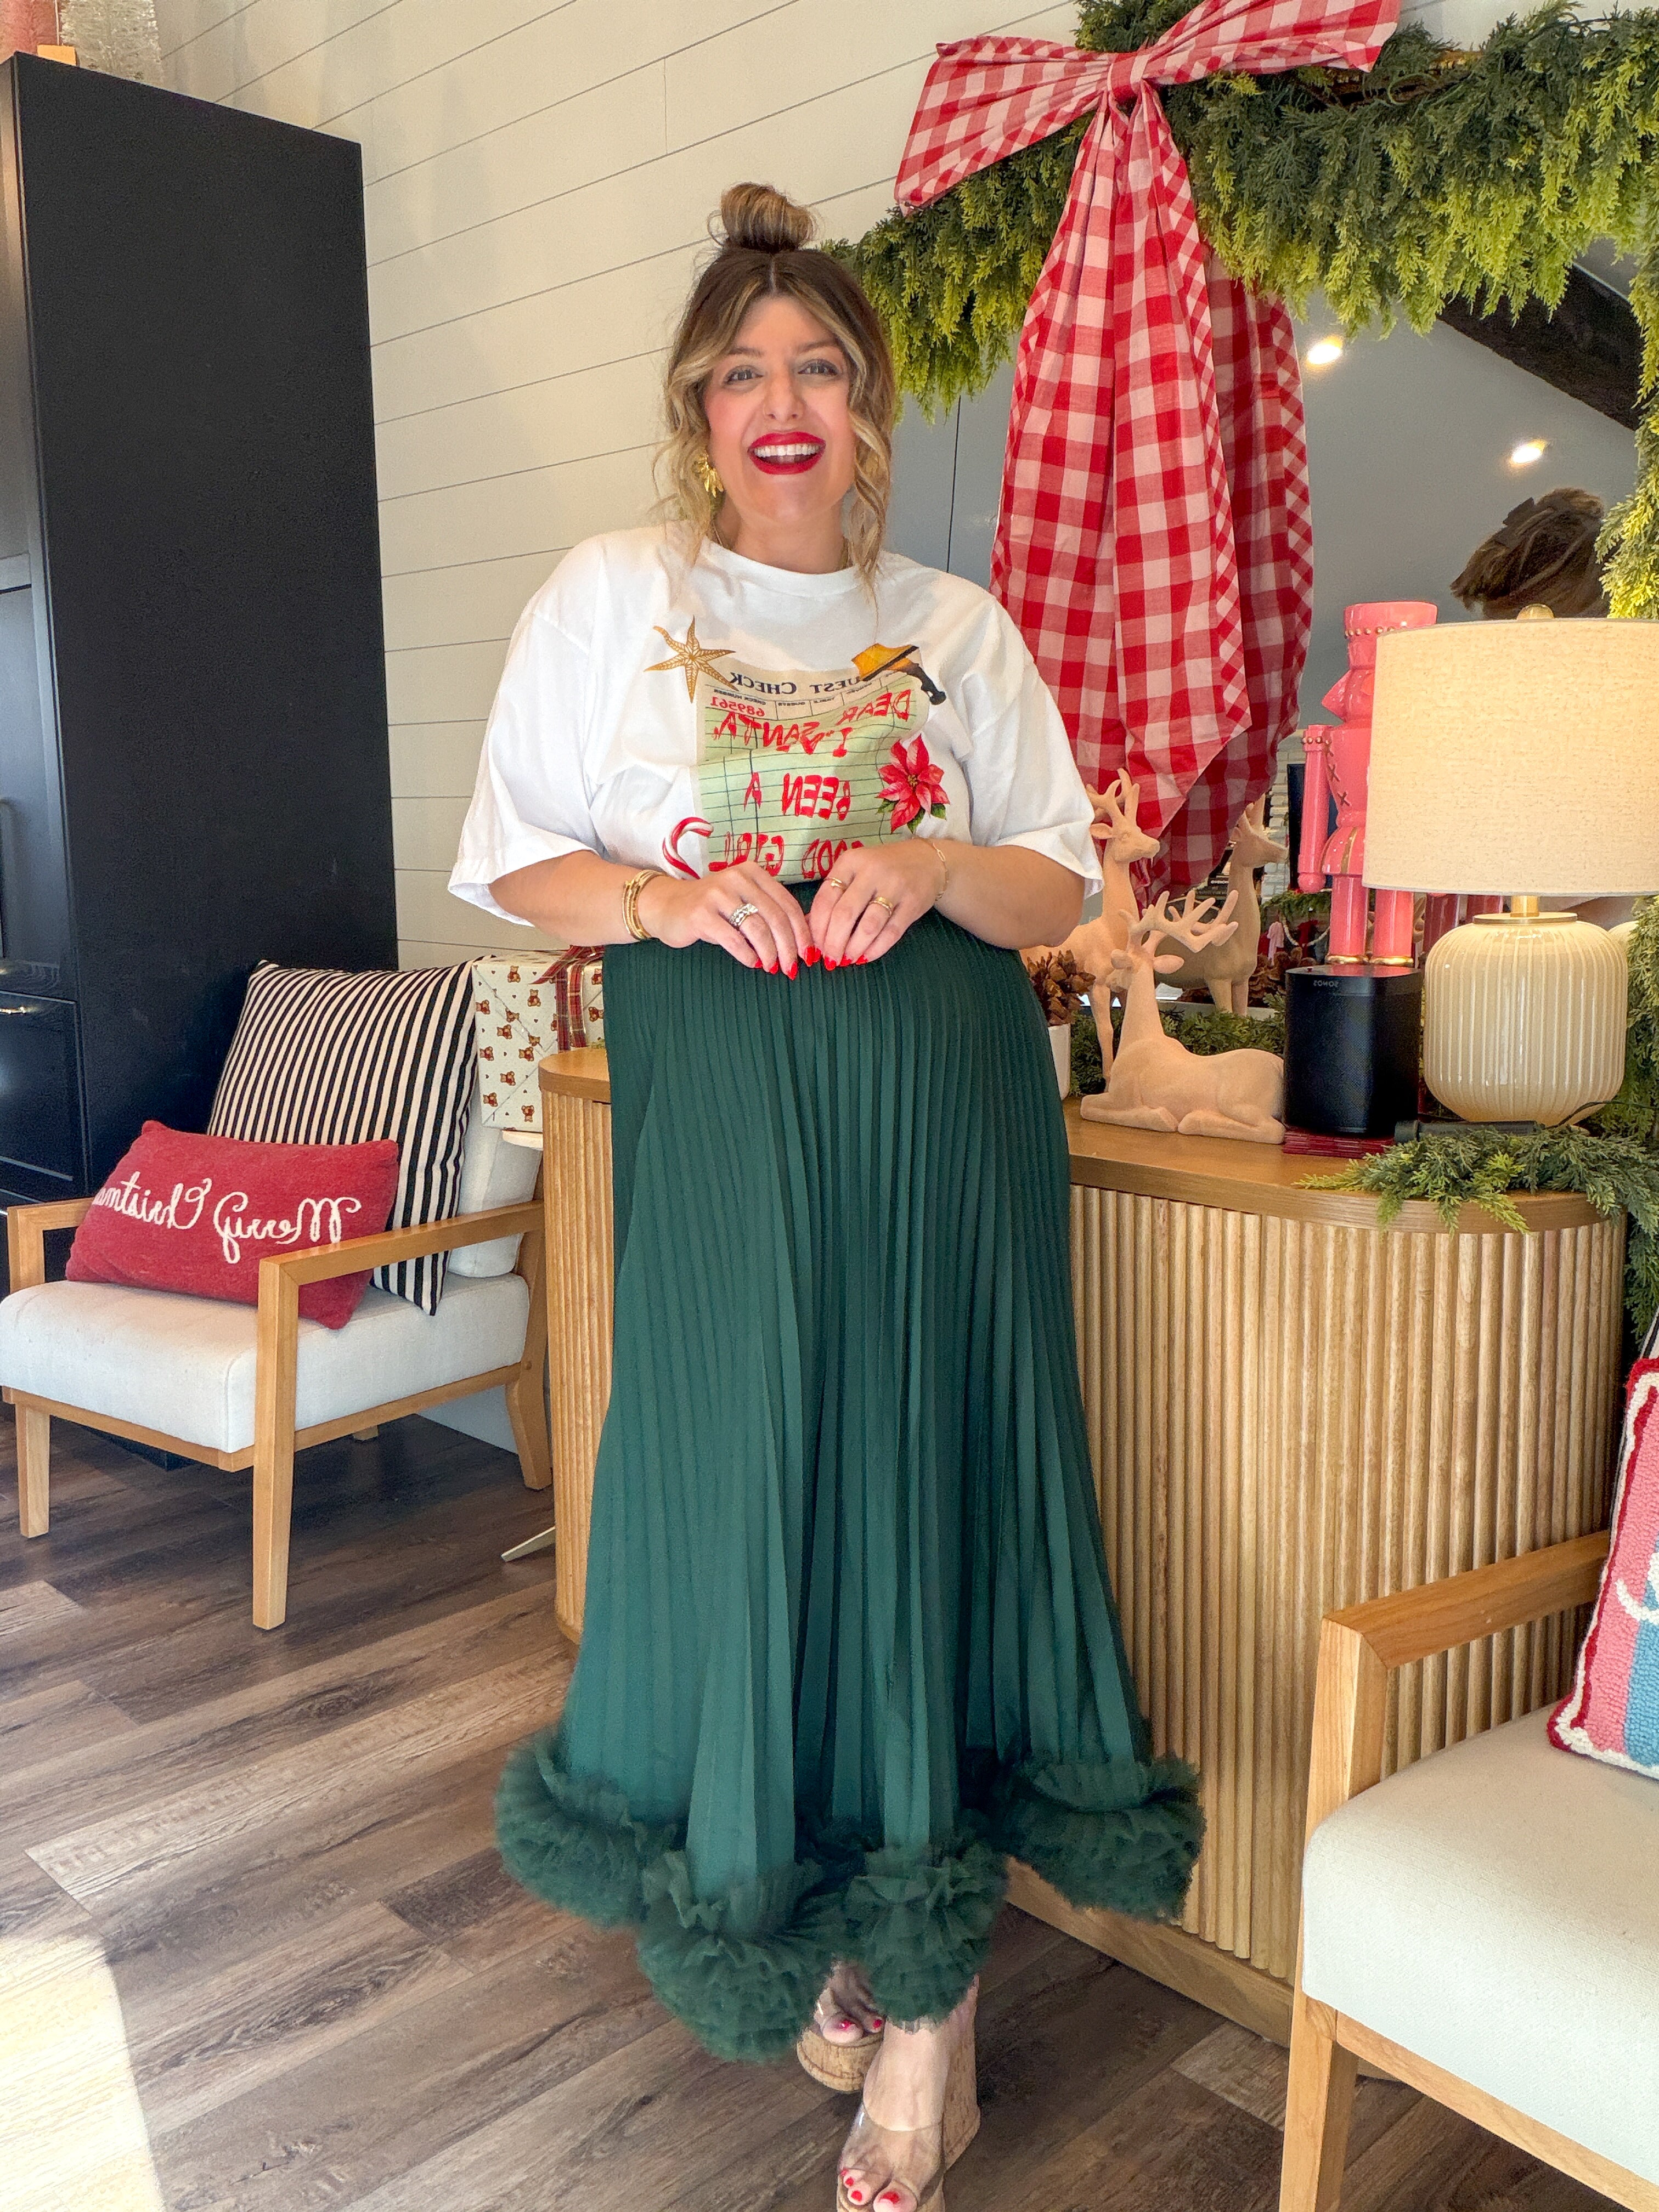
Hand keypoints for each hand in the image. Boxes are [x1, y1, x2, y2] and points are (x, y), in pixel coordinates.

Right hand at [637, 861, 812, 973]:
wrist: (667, 906)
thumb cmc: (712, 910)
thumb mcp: (742, 903)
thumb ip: (768, 913)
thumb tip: (804, 939)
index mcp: (753, 872)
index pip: (787, 903)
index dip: (802, 931)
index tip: (808, 954)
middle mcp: (737, 878)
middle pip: (775, 916)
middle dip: (788, 946)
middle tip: (792, 968)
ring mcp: (717, 894)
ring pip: (756, 928)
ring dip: (769, 952)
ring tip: (773, 967)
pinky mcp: (701, 914)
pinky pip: (733, 939)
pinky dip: (747, 955)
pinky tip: (752, 963)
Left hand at [809, 841, 947, 966]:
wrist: (927, 861)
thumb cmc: (882, 869)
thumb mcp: (855, 872)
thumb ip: (833, 896)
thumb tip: (806, 927)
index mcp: (850, 862)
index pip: (825, 899)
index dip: (817, 928)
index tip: (815, 946)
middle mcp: (871, 871)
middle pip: (844, 914)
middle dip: (833, 943)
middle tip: (830, 959)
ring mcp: (894, 886)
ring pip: (868, 926)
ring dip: (853, 948)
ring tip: (846, 960)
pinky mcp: (913, 903)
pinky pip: (891, 933)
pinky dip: (875, 949)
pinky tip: (866, 956)